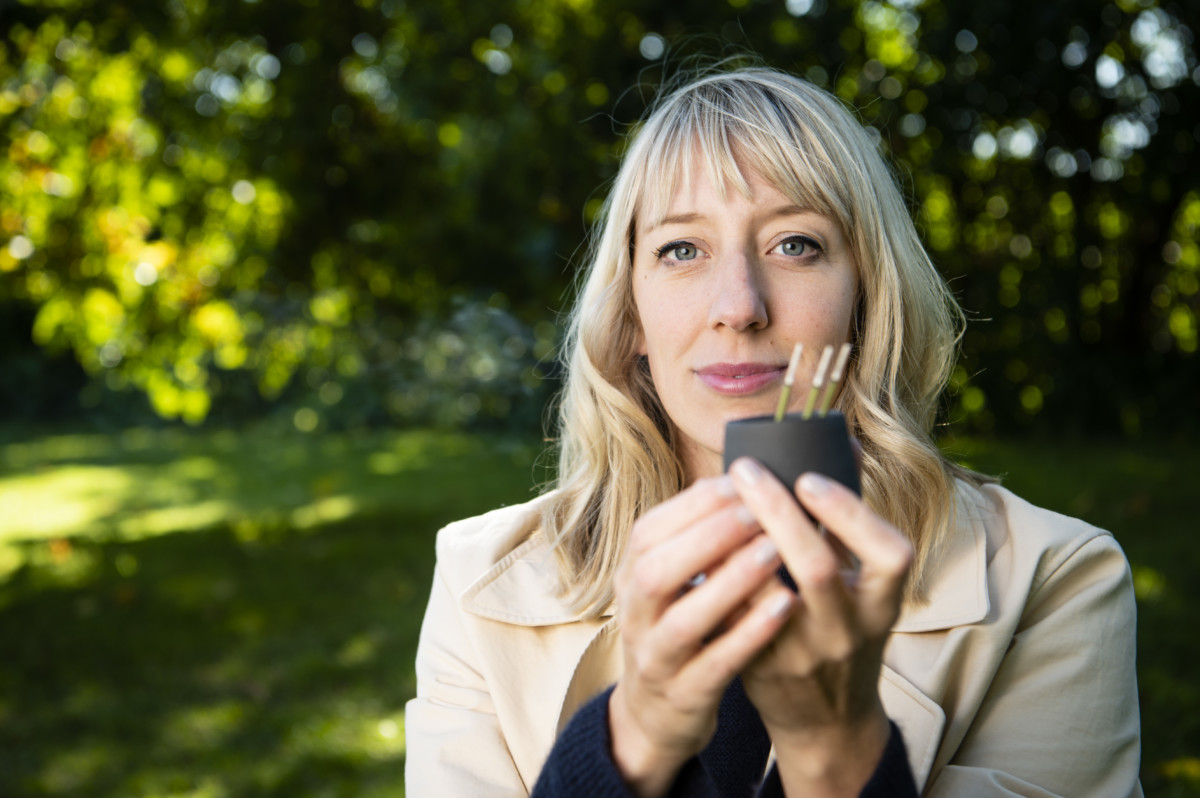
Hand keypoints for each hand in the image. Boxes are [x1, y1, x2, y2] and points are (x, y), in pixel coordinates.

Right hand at [608, 475, 796, 797]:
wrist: (654, 714)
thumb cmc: (678, 627)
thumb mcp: (670, 580)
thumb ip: (696, 537)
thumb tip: (741, 477)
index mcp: (630, 577)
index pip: (648, 530)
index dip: (694, 503)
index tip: (741, 479)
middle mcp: (634, 614)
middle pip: (657, 569)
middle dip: (708, 535)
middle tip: (759, 510)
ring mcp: (657, 658)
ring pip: (684, 619)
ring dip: (729, 581)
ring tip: (777, 549)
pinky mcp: (685, 695)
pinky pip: (716, 663)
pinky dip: (749, 633)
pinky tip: (785, 606)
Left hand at [729, 458, 912, 796]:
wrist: (826, 718)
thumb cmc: (842, 627)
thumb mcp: (862, 583)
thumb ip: (848, 522)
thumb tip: (840, 443)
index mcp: (883, 603)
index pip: (889, 554)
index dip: (851, 514)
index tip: (809, 478)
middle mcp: (847, 630)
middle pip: (817, 569)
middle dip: (780, 513)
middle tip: (748, 470)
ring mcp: (802, 653)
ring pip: (766, 595)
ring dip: (738, 543)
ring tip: (717, 499)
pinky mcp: (760, 667)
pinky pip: (732, 615)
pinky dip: (716, 574)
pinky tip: (698, 539)